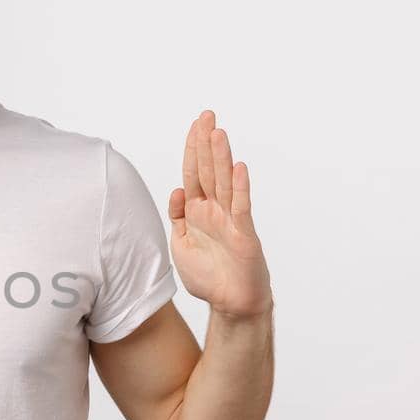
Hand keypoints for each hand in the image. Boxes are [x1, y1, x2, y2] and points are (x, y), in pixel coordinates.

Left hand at [167, 109, 271, 319]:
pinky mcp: (244, 235)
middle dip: (206, 143)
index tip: (195, 125)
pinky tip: (237, 168)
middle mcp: (215, 210)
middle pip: (208, 170)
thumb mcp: (181, 244)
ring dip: (221, 157)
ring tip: (218, 132)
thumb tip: (176, 190)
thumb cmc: (208, 276)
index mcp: (197, 211)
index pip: (193, 173)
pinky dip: (239, 188)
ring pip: (223, 182)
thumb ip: (177, 217)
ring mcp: (230, 220)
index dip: (192, 149)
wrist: (230, 304)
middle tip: (206, 115)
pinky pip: (240, 208)